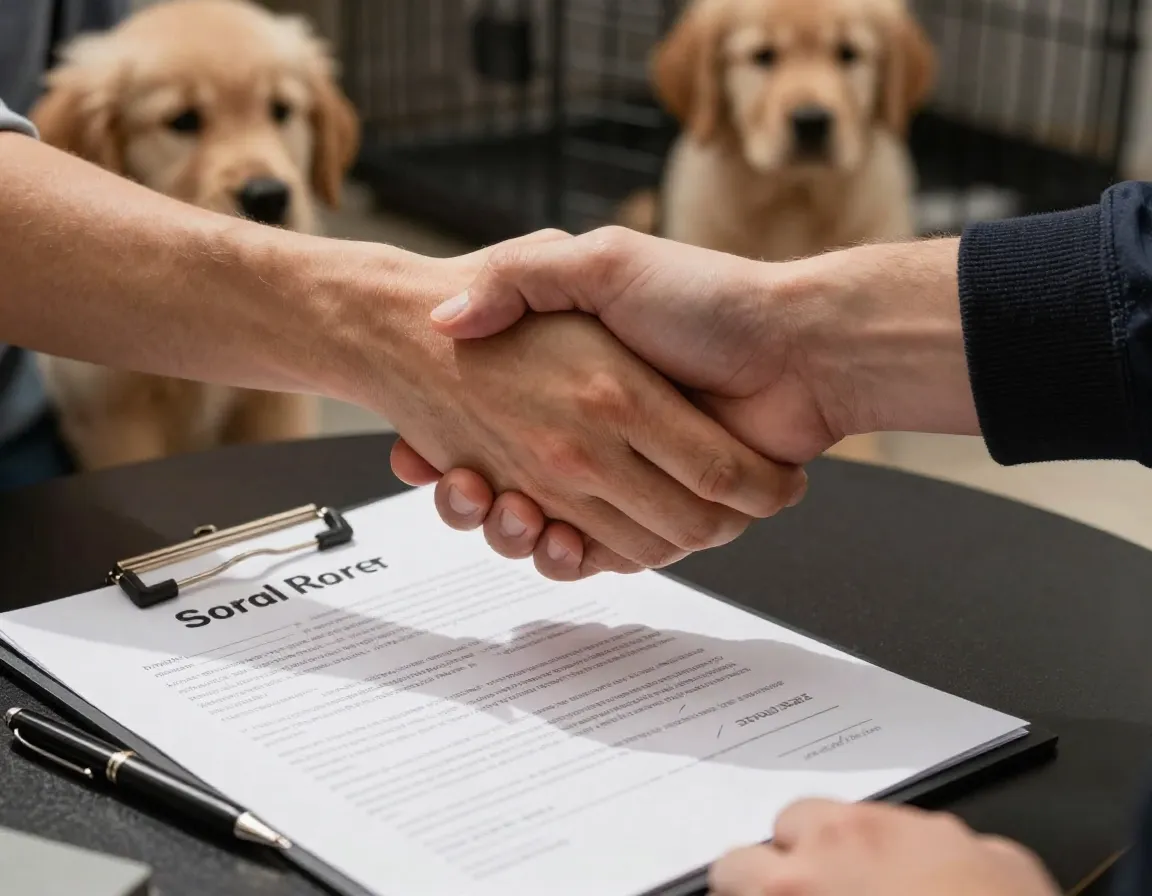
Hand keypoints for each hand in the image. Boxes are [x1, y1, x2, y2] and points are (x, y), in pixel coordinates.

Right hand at [392, 227, 972, 575]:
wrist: (796, 341)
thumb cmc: (702, 296)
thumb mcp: (600, 264)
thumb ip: (525, 277)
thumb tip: (447, 316)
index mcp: (578, 388)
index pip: (490, 429)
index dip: (450, 452)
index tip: (418, 453)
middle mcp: (599, 438)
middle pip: (513, 491)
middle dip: (474, 503)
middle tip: (458, 486)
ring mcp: (632, 479)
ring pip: (554, 531)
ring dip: (517, 536)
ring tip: (500, 508)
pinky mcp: (667, 513)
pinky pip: (610, 553)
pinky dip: (576, 557)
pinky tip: (552, 536)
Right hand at [709, 799, 1058, 895]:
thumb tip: (769, 894)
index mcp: (801, 885)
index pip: (732, 865)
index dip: (741, 889)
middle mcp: (852, 840)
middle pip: (792, 820)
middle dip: (799, 856)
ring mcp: (924, 832)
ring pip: (865, 818)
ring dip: (861, 849)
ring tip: (883, 895)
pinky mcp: (987, 844)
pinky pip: (937, 838)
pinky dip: (932, 863)